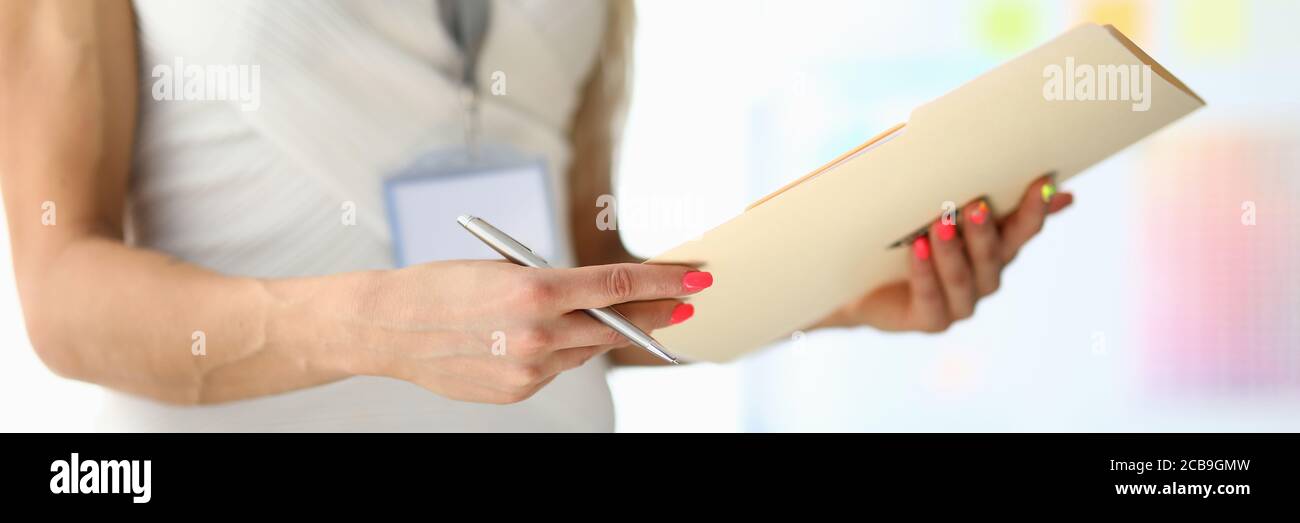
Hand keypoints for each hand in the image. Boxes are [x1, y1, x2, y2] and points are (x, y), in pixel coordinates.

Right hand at [296, 261, 710, 403]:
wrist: (388, 327)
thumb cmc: (440, 286)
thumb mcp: (503, 267)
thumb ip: (555, 284)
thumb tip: (600, 296)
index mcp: (535, 288)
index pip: (617, 285)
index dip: (663, 283)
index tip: (694, 280)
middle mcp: (538, 332)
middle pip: (615, 324)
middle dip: (653, 314)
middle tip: (682, 305)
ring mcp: (529, 368)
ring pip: (586, 349)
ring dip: (598, 332)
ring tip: (600, 317)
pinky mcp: (518, 391)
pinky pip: (557, 369)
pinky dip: (558, 352)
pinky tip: (541, 339)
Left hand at [815, 176, 1072, 331]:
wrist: (863, 282)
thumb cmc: (906, 235)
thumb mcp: (938, 208)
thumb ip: (976, 192)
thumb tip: (1037, 171)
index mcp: (996, 249)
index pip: (1023, 230)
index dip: (1035, 210)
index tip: (1042, 182)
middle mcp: (985, 278)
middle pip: (994, 257)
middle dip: (985, 232)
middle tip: (976, 204)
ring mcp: (960, 304)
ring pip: (962, 279)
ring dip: (952, 251)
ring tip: (940, 224)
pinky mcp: (930, 320)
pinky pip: (930, 298)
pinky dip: (924, 272)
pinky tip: (917, 249)